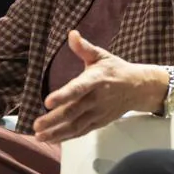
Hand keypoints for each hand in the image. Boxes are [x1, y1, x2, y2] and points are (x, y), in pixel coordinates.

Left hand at [33, 30, 165, 143]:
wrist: (138, 88)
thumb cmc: (115, 70)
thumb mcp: (101, 55)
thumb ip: (84, 48)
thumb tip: (71, 34)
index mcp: (96, 80)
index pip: (78, 88)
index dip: (63, 95)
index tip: (47, 101)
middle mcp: (96, 99)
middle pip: (73, 111)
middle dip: (53, 120)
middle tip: (36, 125)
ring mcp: (97, 113)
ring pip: (75, 125)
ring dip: (56, 132)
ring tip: (39, 136)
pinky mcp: (99, 122)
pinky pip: (81, 131)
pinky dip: (66, 137)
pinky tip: (51, 139)